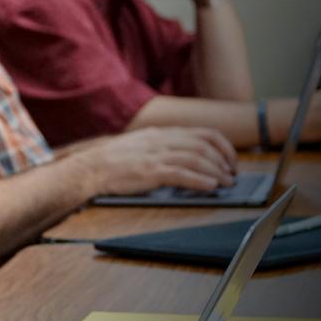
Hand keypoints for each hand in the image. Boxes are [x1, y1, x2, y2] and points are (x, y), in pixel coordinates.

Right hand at [80, 127, 237, 194]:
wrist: (90, 168)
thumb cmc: (112, 160)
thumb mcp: (140, 145)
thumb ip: (161, 147)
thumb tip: (185, 158)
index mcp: (161, 133)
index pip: (202, 133)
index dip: (222, 146)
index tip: (229, 160)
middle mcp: (161, 140)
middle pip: (203, 145)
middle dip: (223, 160)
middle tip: (231, 174)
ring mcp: (155, 155)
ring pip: (196, 158)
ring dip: (215, 172)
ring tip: (224, 183)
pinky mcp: (149, 171)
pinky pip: (181, 173)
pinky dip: (199, 180)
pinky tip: (209, 187)